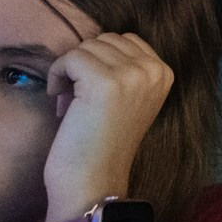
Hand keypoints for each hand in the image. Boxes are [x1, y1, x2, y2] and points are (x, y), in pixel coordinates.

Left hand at [41, 32, 174, 219]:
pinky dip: (57, 76)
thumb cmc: (103, 143)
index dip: (100, 61)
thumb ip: (125, 69)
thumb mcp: (129, 99)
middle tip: (78, 99)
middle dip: (85, 65)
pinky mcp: (104, 82)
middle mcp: (153, 70)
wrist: (94, 182)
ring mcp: (131, 75)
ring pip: (86, 47)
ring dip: (69, 71)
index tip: (92, 91)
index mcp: (164, 73)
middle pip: (105, 39)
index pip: (124, 39)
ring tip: (71, 103)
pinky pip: (70, 57)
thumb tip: (93, 43)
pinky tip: (60, 101)